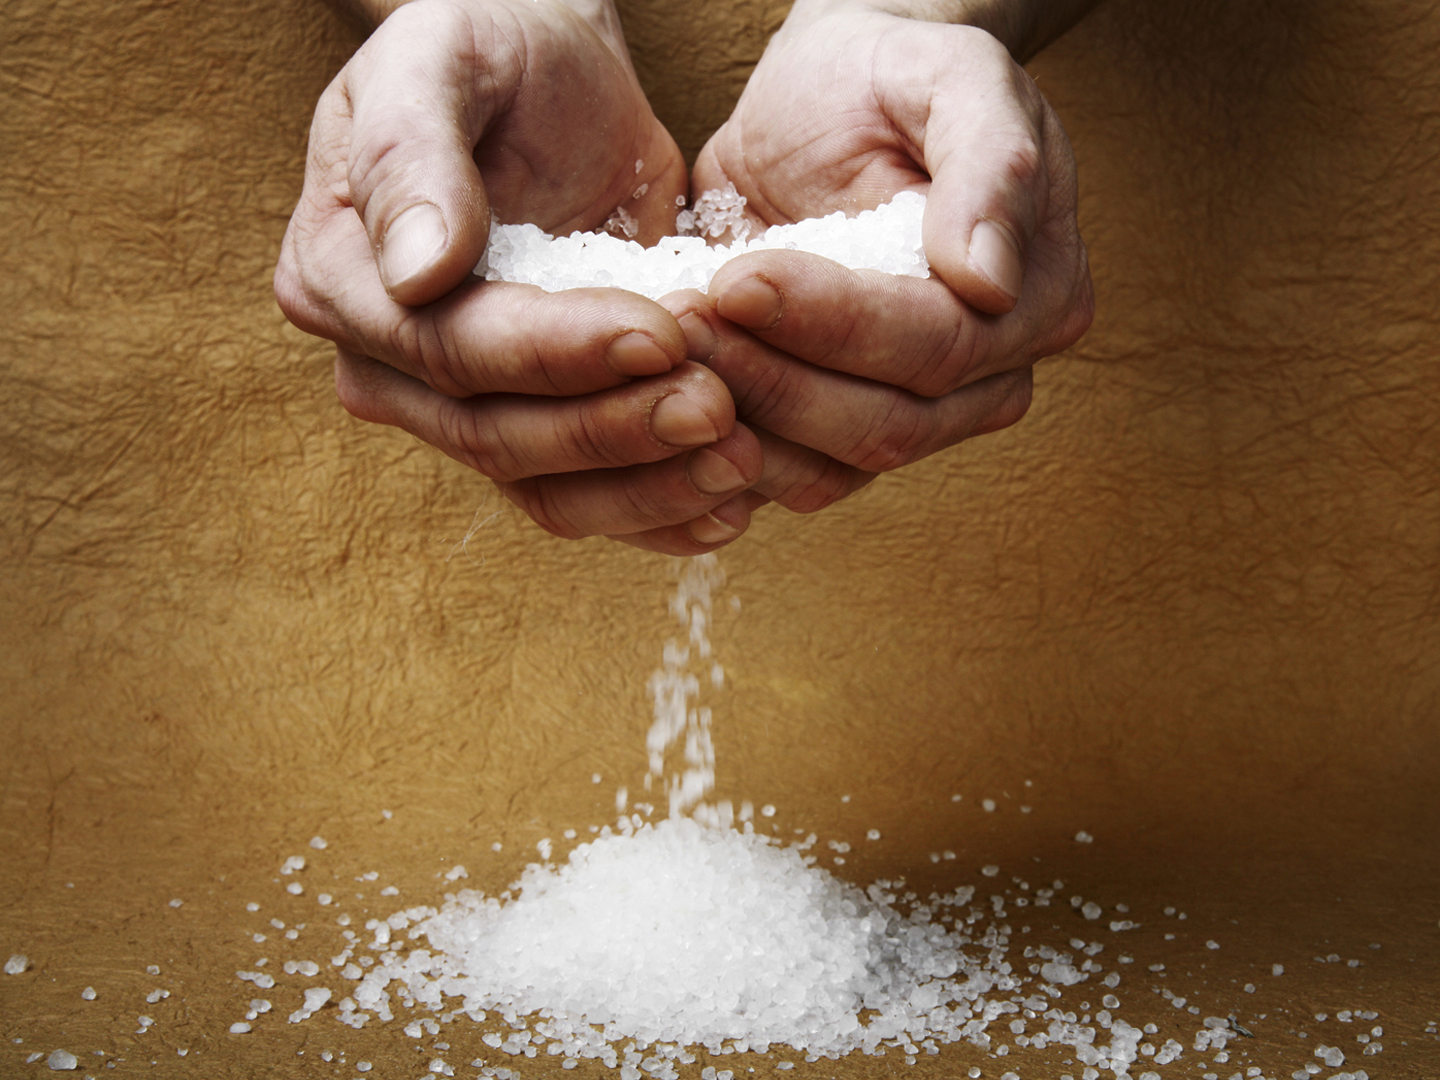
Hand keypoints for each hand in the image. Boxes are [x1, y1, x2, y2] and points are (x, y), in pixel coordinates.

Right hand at [274, 0, 761, 552]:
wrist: (551, 79)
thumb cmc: (488, 50)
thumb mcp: (437, 59)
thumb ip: (411, 154)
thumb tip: (415, 276)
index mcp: (342, 280)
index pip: (449, 348)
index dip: (556, 353)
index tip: (663, 332)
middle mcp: (390, 364)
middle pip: (498, 437)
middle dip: (614, 431)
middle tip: (721, 407)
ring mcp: (463, 407)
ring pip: (546, 491)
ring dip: (647, 488)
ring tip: (742, 460)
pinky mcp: (537, 425)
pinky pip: (589, 498)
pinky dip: (660, 511)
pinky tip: (726, 506)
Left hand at [670, 0, 1094, 512]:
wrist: (831, 94)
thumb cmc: (895, 77)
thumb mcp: (957, 78)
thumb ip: (991, 167)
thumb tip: (990, 283)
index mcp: (1036, 301)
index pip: (941, 346)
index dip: (838, 323)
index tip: (740, 277)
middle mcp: (986, 379)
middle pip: (886, 425)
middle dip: (776, 380)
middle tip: (682, 320)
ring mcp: (912, 416)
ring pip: (832, 470)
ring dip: (741, 421)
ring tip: (666, 348)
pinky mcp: (836, 434)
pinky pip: (786, 477)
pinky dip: (723, 452)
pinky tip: (666, 398)